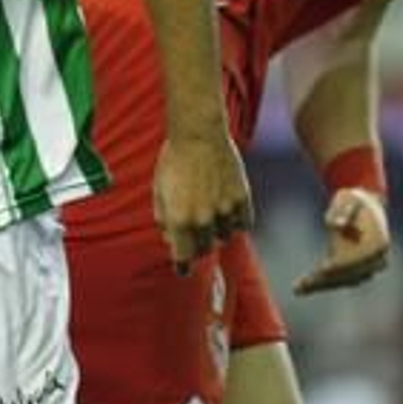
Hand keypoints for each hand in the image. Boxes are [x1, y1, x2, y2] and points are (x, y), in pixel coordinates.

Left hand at [152, 134, 253, 275]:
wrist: (198, 134)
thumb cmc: (174, 161)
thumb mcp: (159, 191)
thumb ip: (164, 219)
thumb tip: (171, 239)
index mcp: (179, 220)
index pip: (183, 260)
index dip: (182, 267)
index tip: (183, 269)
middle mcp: (202, 220)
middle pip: (204, 249)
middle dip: (197, 243)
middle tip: (195, 229)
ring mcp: (225, 210)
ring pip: (224, 237)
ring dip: (217, 230)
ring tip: (211, 210)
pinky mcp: (242, 199)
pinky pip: (243, 223)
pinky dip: (236, 220)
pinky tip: (227, 207)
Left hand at [293, 187, 389, 295]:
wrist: (364, 202)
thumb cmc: (353, 199)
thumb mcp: (347, 198)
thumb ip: (343, 210)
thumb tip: (336, 224)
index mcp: (378, 243)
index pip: (355, 260)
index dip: (338, 266)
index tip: (320, 270)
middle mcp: (378, 259)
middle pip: (348, 275)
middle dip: (324, 282)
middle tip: (298, 288)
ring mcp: (371, 267)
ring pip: (344, 280)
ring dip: (322, 284)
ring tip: (297, 288)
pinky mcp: (361, 269)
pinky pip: (342, 279)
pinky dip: (325, 282)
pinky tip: (303, 285)